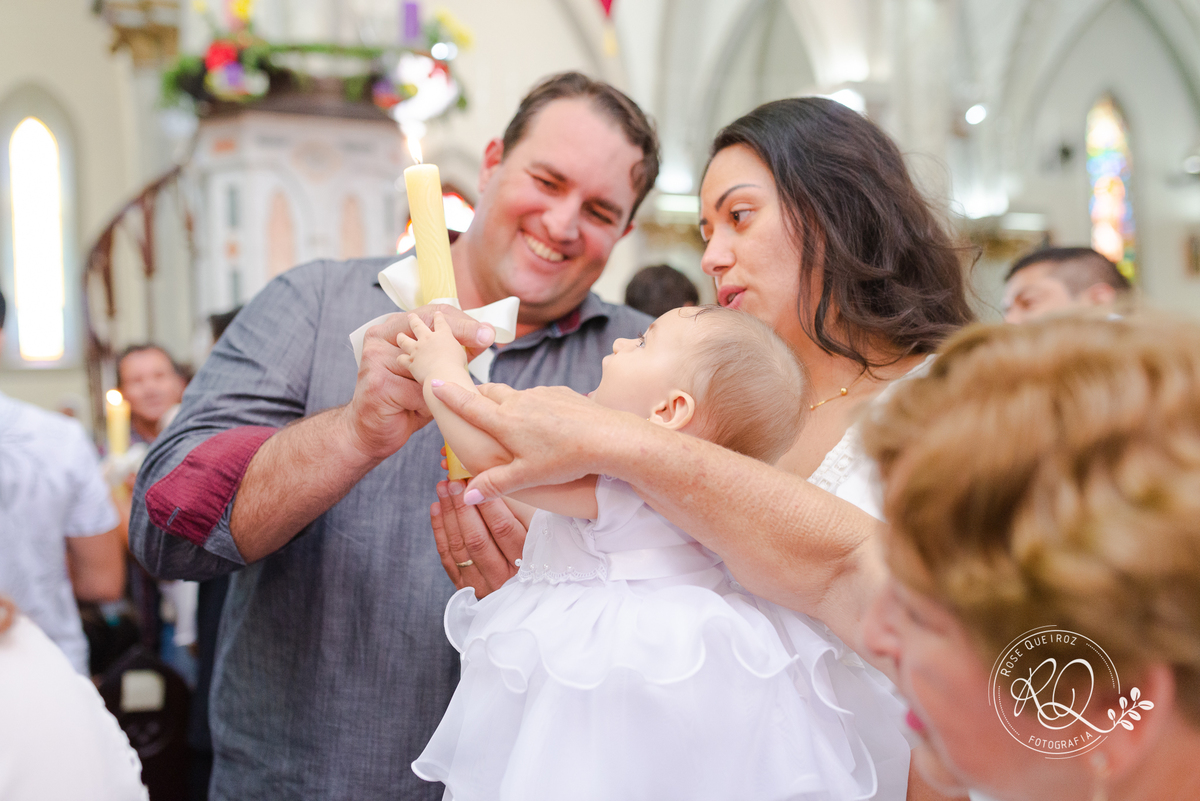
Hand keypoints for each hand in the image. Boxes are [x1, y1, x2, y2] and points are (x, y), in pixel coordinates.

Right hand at [344, 308, 491, 459]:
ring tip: (454, 389)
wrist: (369, 433)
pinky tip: (422, 411)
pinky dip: (427, 405)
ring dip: (442, 380)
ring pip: (427, 365)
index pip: (432, 313)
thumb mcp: (427, 372)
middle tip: (486, 338)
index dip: (461, 321)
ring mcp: (377, 359)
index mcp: (391, 329)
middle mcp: (381, 338)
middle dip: (460, 334)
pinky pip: (418, 392)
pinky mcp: (379, 384)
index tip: (485, 333)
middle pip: (429, 329)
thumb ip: (447, 354)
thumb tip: (485, 335)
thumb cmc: (403, 402)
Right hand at [430, 382, 642, 500]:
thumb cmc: (565, 459)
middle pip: (489, 392)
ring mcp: (541, 394)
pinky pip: (539, 396)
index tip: (434, 383)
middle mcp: (519, 401)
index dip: (449, 394)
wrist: (608, 437)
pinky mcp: (561, 392)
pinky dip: (534, 406)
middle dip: (476, 394)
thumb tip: (466, 495)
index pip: (469, 404)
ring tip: (509, 419)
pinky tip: (545, 423)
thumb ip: (495, 484)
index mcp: (505, 421)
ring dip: (507, 402)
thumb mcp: (527, 477)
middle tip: (468, 399)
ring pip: (515, 394)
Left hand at [431, 480, 526, 596]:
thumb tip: (490, 483)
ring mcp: (484, 586)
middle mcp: (505, 578)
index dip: (486, 504)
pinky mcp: (466, 588)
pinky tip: (436, 508)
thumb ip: (518, 508)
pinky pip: (448, 559)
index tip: (474, 481)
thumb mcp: (537, 526)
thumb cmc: (538, 544)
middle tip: (452, 482)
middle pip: (477, 539)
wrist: (532, 583)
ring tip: (442, 489)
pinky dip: (440, 532)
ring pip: (460, 548)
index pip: (503, 529)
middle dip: (462, 507)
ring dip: (448, 515)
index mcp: (527, 562)